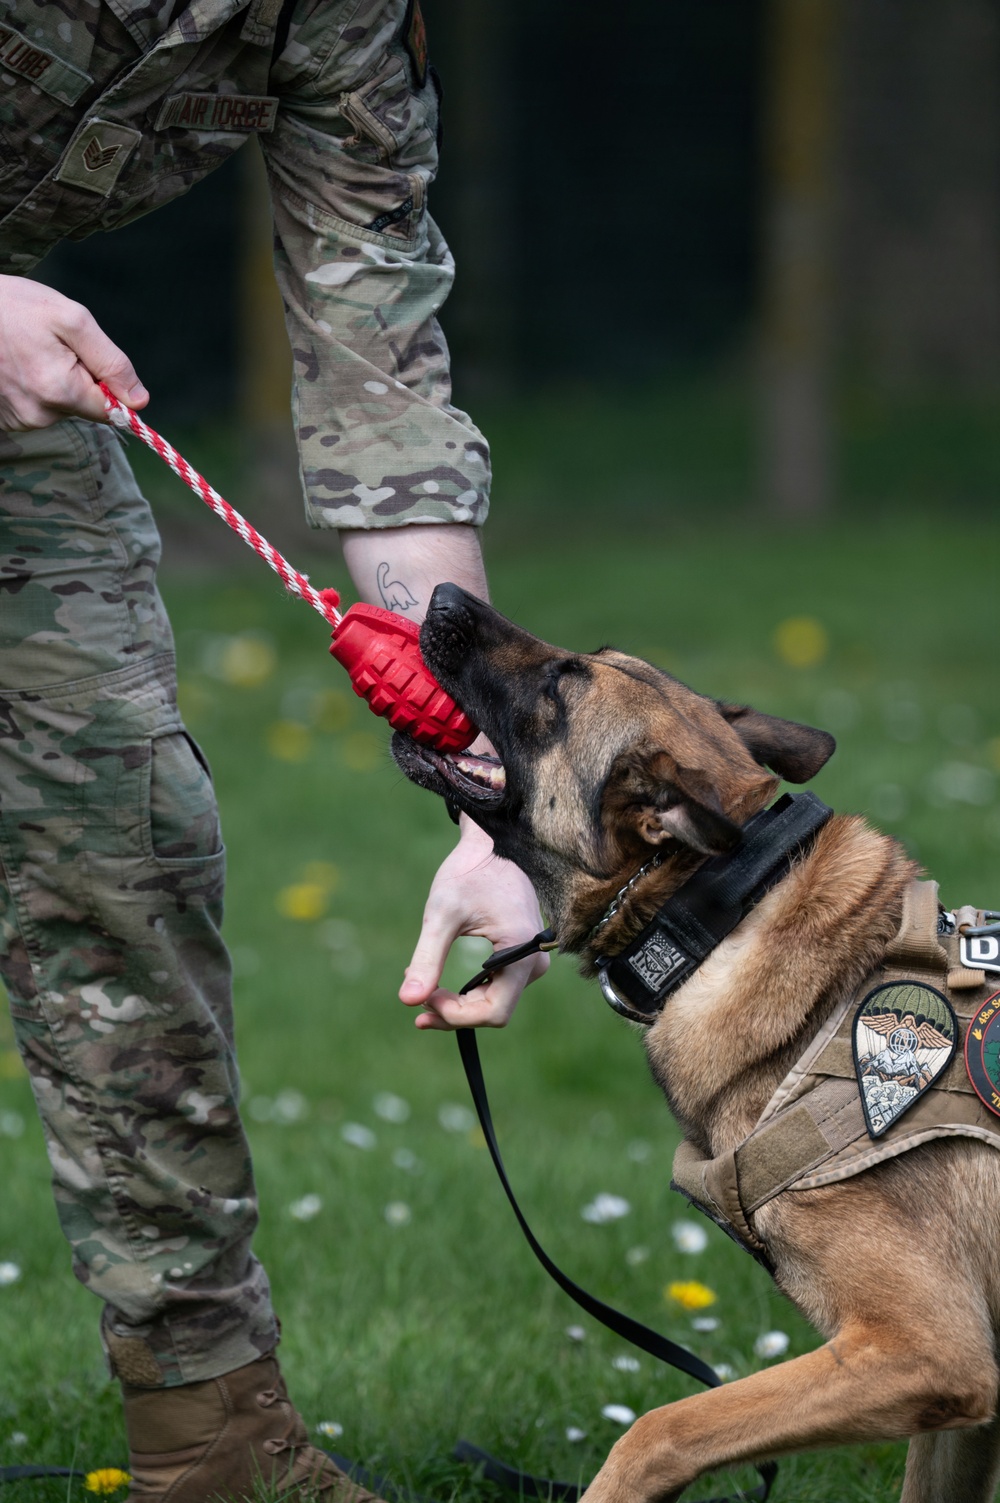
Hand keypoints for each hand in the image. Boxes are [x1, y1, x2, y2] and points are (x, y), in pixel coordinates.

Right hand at [0, 276, 147, 428]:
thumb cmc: (16, 307)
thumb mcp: (73, 320)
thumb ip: (112, 363)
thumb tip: (139, 402)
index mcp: (59, 392)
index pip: (111, 411)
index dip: (108, 385)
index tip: (89, 359)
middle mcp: (38, 415)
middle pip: (84, 408)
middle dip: (79, 378)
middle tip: (51, 347)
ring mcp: (18, 420)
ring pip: (60, 408)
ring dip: (55, 382)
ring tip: (30, 352)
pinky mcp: (5, 419)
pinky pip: (37, 408)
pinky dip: (34, 388)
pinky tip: (17, 364)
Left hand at [399, 816, 548, 1028]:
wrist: (490, 846)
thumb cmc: (468, 873)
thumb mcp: (442, 914)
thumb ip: (427, 959)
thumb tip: (407, 1001)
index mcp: (522, 953)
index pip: (494, 1012)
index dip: (456, 1015)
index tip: (426, 998)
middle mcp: (533, 962)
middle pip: (493, 1011)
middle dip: (454, 1012)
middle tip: (418, 1003)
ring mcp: (530, 961)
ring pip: (494, 1002)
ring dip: (459, 1004)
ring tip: (426, 990)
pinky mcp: (521, 957)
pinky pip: (496, 987)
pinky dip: (467, 992)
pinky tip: (440, 984)